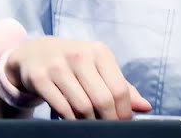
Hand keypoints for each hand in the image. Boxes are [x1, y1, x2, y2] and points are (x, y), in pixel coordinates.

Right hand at [5, 37, 150, 119]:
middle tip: (107, 129)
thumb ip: (122, 88)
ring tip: (89, 123)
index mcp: (99, 52)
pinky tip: (72, 120)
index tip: (122, 124)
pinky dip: (70, 120)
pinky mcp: (40, 77)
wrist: (34, 53)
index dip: (124, 113)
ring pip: (82, 107)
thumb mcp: (98, 69)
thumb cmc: (74, 64)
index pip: (120, 90)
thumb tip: (146, 108)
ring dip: (88, 122)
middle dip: (108, 121)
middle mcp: (80, 55)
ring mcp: (58, 66)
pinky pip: (61, 108)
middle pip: (103, 100)